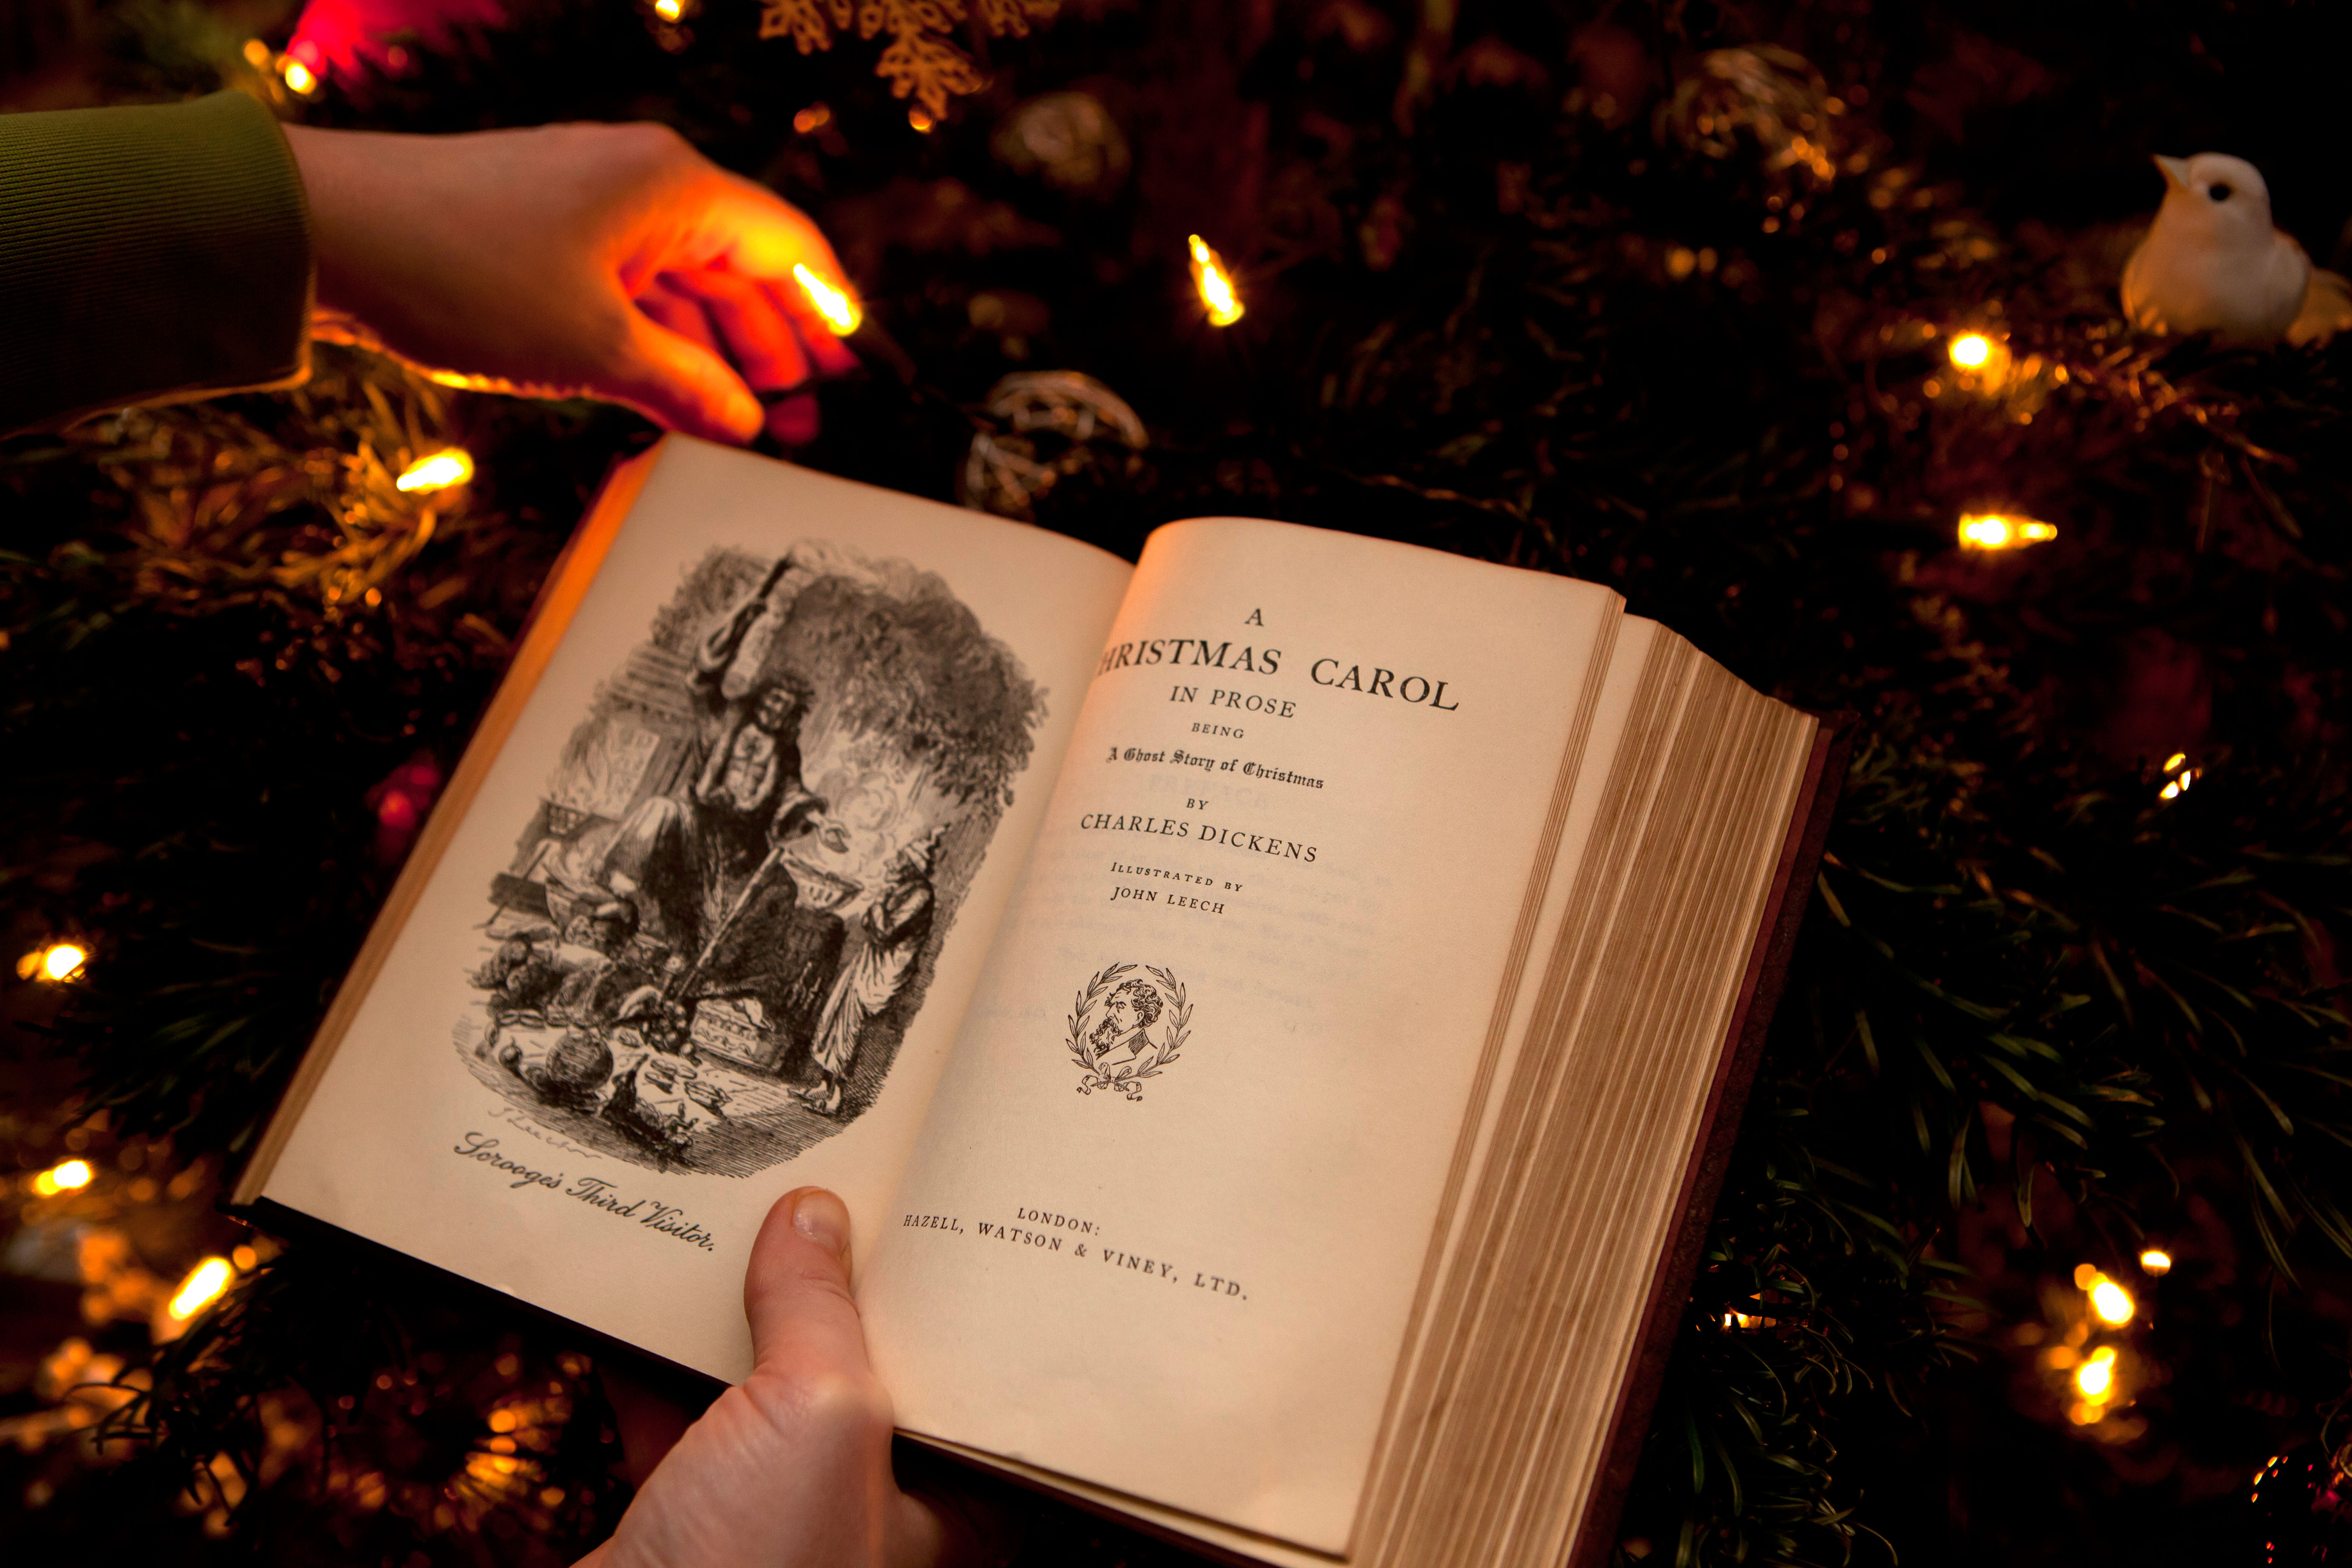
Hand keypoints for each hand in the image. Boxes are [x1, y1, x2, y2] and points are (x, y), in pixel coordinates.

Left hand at [283, 121, 858, 444]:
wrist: (324, 231)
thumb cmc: (465, 272)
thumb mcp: (597, 349)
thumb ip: (688, 390)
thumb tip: (749, 424)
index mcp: (675, 188)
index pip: (790, 248)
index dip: (833, 316)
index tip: (860, 373)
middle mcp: (641, 183)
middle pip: (741, 267)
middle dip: (777, 347)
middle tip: (804, 422)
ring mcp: (589, 206)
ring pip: (683, 284)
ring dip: (716, 353)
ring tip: (743, 424)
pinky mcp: (544, 233)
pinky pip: (629, 288)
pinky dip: (659, 341)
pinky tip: (670, 396)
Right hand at [577, 1188, 1009, 1567]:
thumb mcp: (817, 1417)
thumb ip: (820, 1312)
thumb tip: (814, 1217)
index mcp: (946, 1503)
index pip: (963, 1372)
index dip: (948, 1291)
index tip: (931, 1203)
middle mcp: (865, 1509)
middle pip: (858, 1368)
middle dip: (832, 1284)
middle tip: (824, 1184)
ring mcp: (770, 1518)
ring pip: (761, 1388)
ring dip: (736, 1310)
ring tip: (730, 1212)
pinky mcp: (683, 1527)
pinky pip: (675, 1418)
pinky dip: (652, 1359)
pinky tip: (637, 1289)